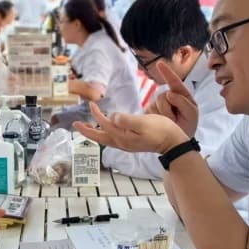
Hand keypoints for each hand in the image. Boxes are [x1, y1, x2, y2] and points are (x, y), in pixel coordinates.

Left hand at [73, 102, 188, 154]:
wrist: (173, 143)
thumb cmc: (161, 131)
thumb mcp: (144, 123)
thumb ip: (126, 120)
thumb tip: (112, 117)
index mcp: (122, 137)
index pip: (104, 124)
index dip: (96, 114)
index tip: (91, 103)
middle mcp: (121, 143)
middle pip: (99, 137)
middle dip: (87, 131)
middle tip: (75, 124)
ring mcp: (126, 144)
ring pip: (105, 139)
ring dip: (95, 133)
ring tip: (87, 127)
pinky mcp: (131, 143)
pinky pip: (112, 139)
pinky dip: (105, 134)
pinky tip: (107, 130)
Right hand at [151, 61, 198, 137]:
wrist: (178, 140)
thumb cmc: (188, 125)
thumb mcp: (192, 114)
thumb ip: (183, 102)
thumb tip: (169, 93)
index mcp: (181, 95)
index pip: (174, 81)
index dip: (166, 72)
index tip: (159, 63)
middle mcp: (169, 97)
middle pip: (163, 96)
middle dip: (169, 109)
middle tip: (176, 119)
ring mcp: (158, 104)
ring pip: (156, 105)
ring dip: (165, 115)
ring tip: (171, 122)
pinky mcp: (149, 112)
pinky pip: (150, 112)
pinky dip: (157, 118)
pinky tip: (162, 123)